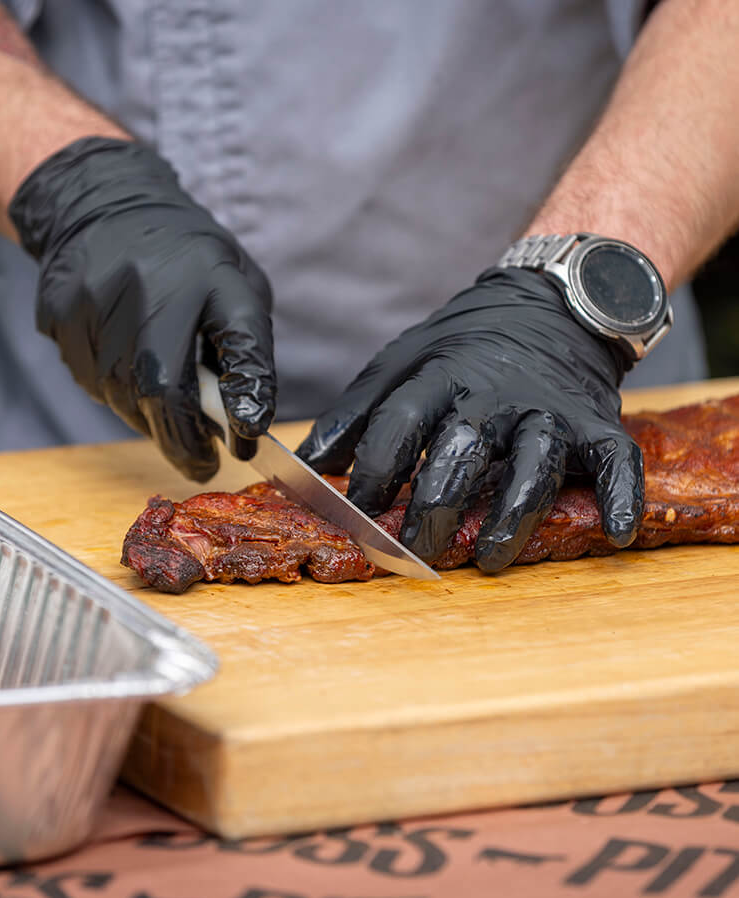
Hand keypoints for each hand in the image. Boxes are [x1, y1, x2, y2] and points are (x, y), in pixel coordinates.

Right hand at [8, 136, 274, 480]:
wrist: (104, 207)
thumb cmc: (185, 259)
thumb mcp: (235, 286)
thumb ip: (246, 349)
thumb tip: (244, 420)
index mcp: (211, 276)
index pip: (240, 347)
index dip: (245, 401)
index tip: (244, 444)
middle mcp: (148, 287)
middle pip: (161, 391)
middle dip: (183, 440)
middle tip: (201, 462)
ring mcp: (95, 303)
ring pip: (122, 396)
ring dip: (149, 417)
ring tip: (165, 408)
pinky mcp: (59, 317)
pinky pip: (90, 381)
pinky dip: (116, 393)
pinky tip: (127, 369)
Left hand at [297, 267, 642, 571]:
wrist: (545, 306)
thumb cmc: (460, 349)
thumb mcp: (400, 364)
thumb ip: (356, 414)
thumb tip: (309, 464)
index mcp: (439, 377)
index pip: (399, 424)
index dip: (374, 470)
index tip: (356, 511)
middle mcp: (494, 395)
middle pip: (461, 450)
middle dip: (435, 504)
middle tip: (414, 550)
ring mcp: (548, 410)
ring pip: (532, 464)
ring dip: (513, 515)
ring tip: (492, 559)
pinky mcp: (595, 423)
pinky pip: (615, 460)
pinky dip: (621, 496)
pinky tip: (616, 533)